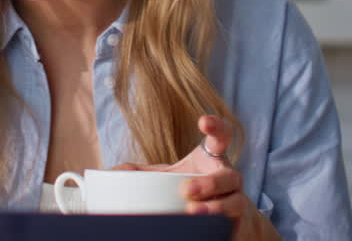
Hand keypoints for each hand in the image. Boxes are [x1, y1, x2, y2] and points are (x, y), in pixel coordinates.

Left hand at [113, 116, 277, 240]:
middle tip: (186, 189)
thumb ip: (144, 172)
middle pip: (229, 175)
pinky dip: (219, 226)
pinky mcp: (237, 224)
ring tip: (193, 211)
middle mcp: (229, 178)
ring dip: (215, 208)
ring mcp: (237, 201)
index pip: (221, 137)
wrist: (224, 218)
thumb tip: (114, 171)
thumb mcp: (169, 176)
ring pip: (236, 203)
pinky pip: (233, 225)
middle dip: (210, 182)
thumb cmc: (193, 189)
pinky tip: (205, 229)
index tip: (203, 121)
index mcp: (212, 159)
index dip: (216, 126)